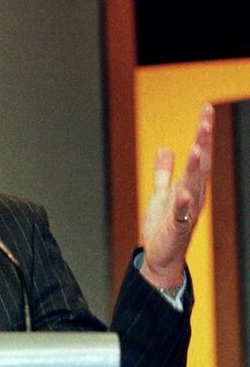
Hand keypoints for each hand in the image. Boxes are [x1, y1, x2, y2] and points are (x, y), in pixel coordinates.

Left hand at [140, 104, 213, 287]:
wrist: (160, 257)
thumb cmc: (162, 226)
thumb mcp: (161, 193)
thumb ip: (163, 172)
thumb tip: (165, 148)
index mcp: (190, 185)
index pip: (200, 154)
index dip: (203, 132)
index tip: (206, 108)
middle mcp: (193, 196)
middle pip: (200, 165)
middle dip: (203, 142)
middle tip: (205, 120)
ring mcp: (187, 212)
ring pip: (193, 186)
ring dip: (195, 168)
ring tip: (196, 148)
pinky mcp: (176, 228)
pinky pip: (181, 215)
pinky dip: (182, 204)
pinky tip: (183, 193)